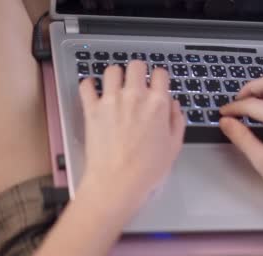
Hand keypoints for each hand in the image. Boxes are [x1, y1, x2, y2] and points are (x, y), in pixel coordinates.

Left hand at [77, 61, 184, 210]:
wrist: (118, 182)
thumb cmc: (147, 169)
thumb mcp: (174, 146)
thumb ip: (176, 120)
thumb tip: (174, 105)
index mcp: (157, 104)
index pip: (160, 74)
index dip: (159, 78)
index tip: (156, 84)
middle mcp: (134, 96)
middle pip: (136, 66)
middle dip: (137, 71)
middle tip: (136, 81)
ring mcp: (111, 101)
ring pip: (112, 70)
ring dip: (115, 76)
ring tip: (115, 85)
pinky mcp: (92, 109)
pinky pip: (86, 86)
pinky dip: (89, 86)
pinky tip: (93, 90)